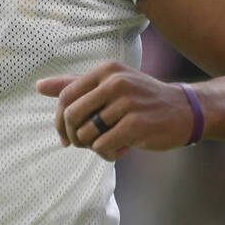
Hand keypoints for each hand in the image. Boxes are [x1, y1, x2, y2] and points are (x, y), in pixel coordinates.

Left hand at [36, 61, 194, 160]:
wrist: (185, 110)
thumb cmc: (142, 100)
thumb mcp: (111, 85)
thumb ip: (76, 85)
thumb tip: (38, 86)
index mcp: (107, 70)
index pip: (66, 96)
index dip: (60, 121)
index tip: (67, 137)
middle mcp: (115, 82)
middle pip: (72, 116)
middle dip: (74, 137)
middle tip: (87, 143)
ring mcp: (127, 102)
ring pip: (87, 134)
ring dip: (94, 147)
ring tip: (110, 143)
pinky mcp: (137, 124)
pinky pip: (103, 146)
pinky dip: (107, 154)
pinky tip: (120, 150)